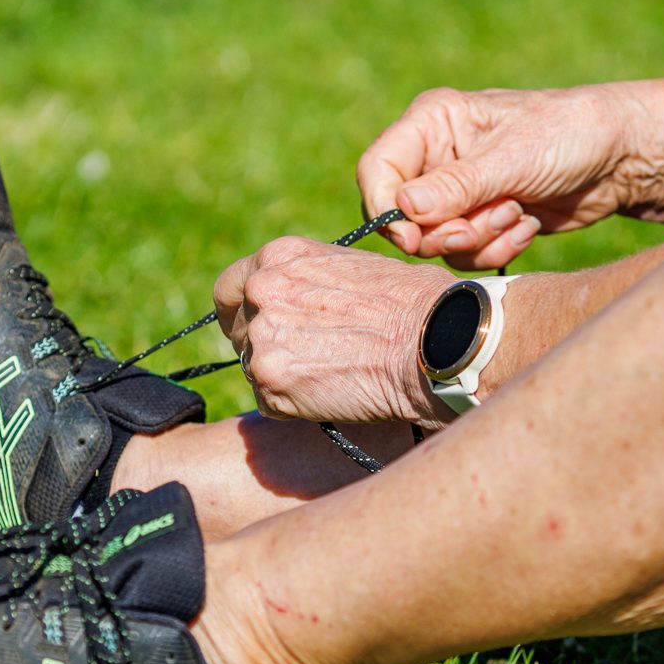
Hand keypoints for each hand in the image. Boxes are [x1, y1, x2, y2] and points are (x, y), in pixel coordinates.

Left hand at [213, 237, 456, 425]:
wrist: (434, 339)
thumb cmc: (410, 303)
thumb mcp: (349, 268)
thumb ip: (306, 282)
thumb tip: (294, 304)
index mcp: (279, 257)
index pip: (229, 289)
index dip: (238, 313)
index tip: (250, 329)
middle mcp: (262, 290)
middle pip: (238, 332)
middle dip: (265, 347)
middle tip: (307, 359)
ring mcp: (263, 336)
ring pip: (254, 369)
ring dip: (284, 377)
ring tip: (334, 373)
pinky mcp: (271, 380)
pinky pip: (269, 403)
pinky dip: (294, 405)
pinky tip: (333, 392)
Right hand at [357, 85, 644, 268]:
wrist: (621, 158)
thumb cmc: (570, 134)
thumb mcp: (513, 158)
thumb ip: (456, 186)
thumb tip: (403, 210)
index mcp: (432, 122)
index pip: (377, 170)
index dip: (387, 211)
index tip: (415, 240)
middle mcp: (436, 157)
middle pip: (403, 216)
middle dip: (446, 231)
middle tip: (483, 226)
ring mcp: (457, 192)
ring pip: (435, 242)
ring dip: (478, 240)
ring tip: (517, 213)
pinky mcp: (479, 221)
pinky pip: (464, 254)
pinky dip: (495, 250)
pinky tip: (527, 225)